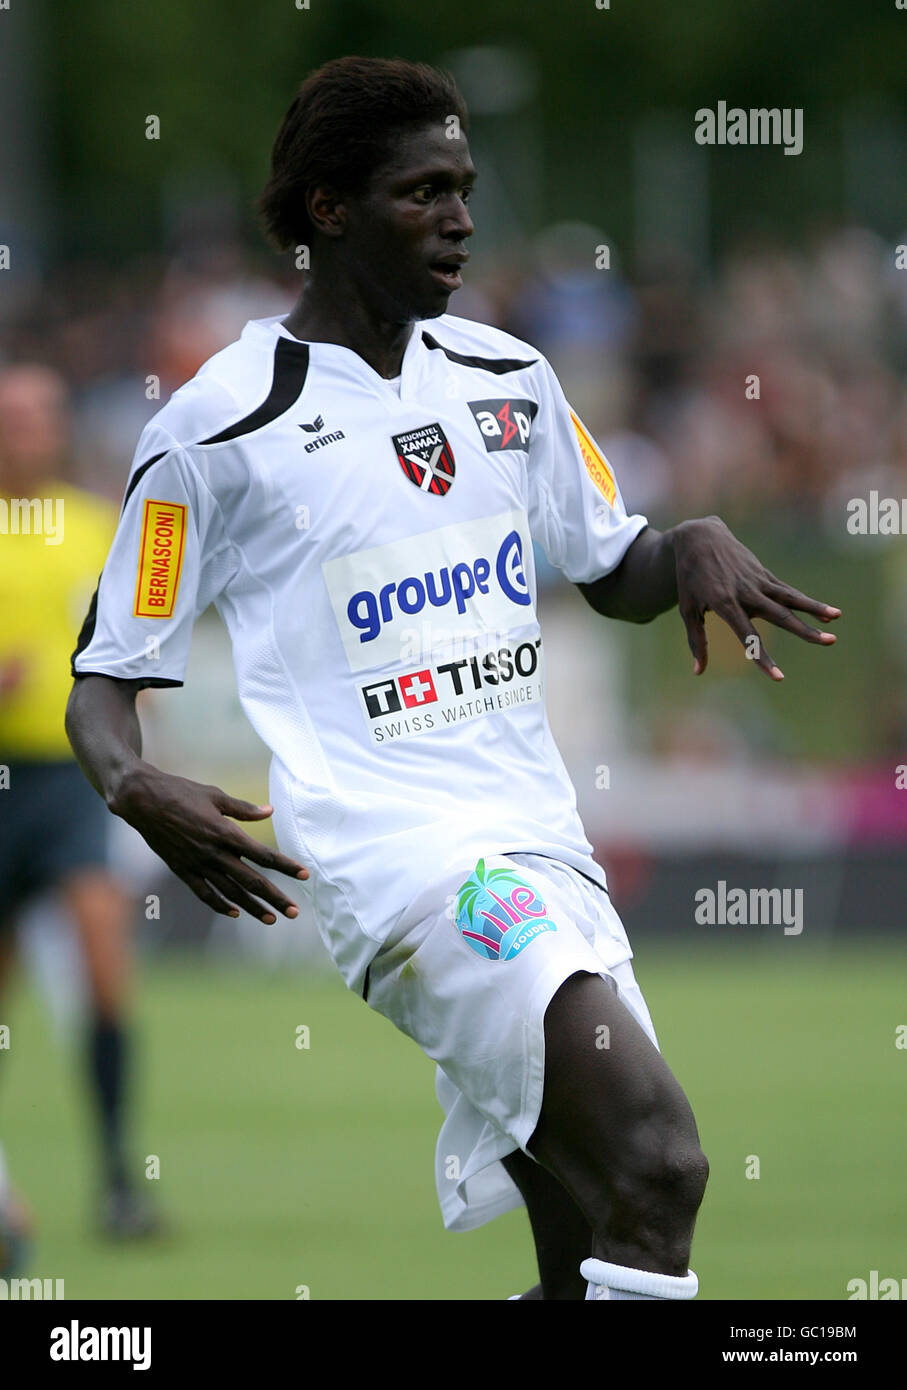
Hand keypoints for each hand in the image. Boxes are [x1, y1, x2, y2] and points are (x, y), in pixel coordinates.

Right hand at [110, 764, 308, 922]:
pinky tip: (234, 912)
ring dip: (251, 907)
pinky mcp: (181, 869)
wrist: (143, 801)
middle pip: (251, 881)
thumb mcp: (215, 795)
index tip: (305, 874)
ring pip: (229, 892)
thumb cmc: (181, 792)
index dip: (285, 866)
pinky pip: (203, 893)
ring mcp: (196, 864)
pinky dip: (219, 904)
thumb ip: (244, 809)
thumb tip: (270, 812)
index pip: (262, 855)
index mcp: (225, 832)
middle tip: (293, 911)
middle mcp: (213, 852)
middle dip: (274, 897)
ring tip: (270, 918)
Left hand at [670, 516, 839, 679]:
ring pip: (790, 598)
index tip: (779, 676)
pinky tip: (827, 612)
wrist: (698, 538)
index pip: (747, 636)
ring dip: (815, 609)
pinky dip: (806, 601)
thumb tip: (699, 671)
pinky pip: (788, 591)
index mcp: (725, 604)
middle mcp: (745, 592)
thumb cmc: (689, 578)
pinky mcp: (764, 574)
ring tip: (837, 618)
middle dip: (805, 631)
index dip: (762, 657)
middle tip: (829, 641)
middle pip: (780, 616)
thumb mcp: (687, 609)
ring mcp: (757, 581)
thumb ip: (697, 640)